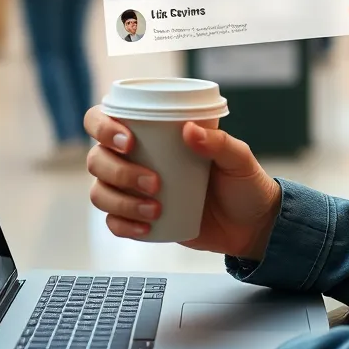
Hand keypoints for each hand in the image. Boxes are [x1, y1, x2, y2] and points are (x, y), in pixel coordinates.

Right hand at [85, 108, 281, 258]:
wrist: (251, 225)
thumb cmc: (243, 183)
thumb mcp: (238, 158)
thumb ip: (218, 142)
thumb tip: (190, 129)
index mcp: (152, 134)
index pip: (106, 120)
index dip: (103, 127)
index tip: (128, 142)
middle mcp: (136, 158)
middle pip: (97, 159)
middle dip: (118, 172)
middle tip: (154, 183)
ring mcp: (135, 190)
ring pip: (100, 191)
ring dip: (120, 201)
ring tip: (155, 209)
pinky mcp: (139, 218)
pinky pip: (113, 222)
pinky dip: (122, 224)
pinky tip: (145, 228)